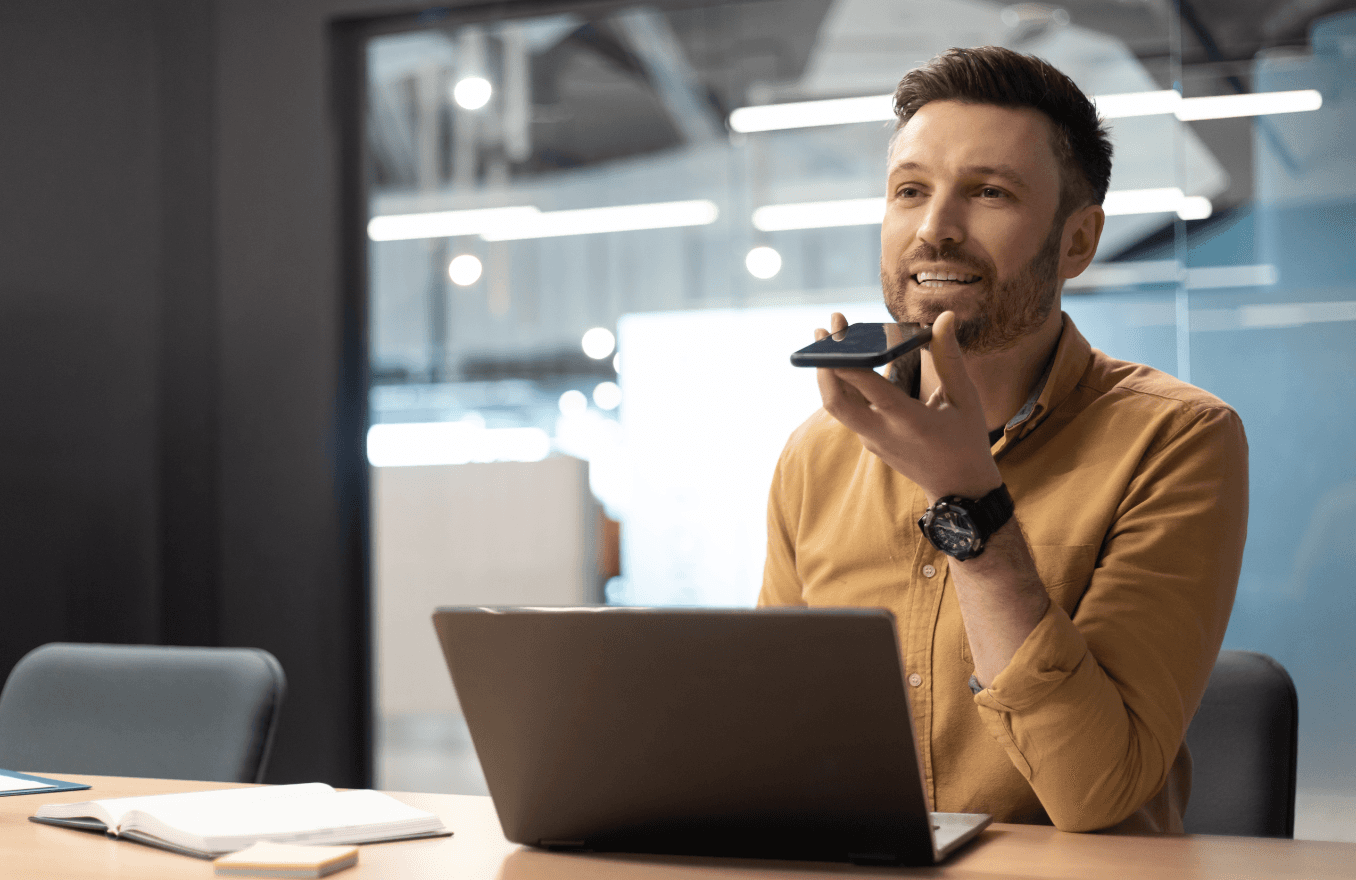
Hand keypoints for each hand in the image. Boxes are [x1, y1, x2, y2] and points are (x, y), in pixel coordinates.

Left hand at [815, 311, 1001, 501]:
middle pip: (836, 401)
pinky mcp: (869, 441)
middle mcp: (882, 432)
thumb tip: (945, 317)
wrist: (958, 489)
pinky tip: (845, 360)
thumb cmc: (966, 440)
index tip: (835, 336)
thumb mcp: (965, 398)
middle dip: (824, 364)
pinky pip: (848, 410)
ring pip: (837, 405)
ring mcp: (871, 440)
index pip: (870, 390)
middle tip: (824, 330)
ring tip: (827, 337)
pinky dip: (842, 384)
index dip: (849, 364)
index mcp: (909, 421)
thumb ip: (950, 358)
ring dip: (827, 372)